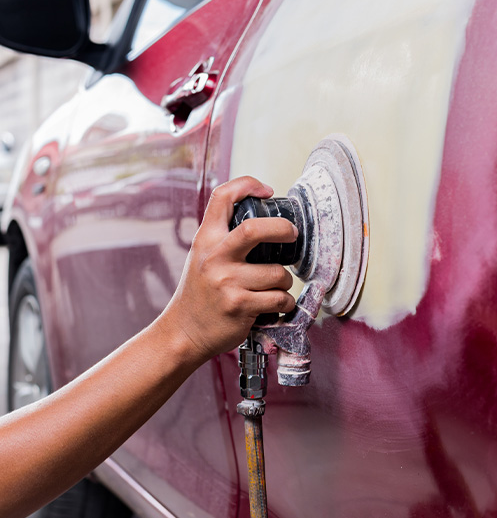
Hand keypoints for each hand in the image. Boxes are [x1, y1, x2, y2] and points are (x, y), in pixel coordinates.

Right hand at [163, 176, 296, 362]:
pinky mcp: (240, 306)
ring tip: (275, 287)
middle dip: (282, 228)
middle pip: (254, 229)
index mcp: (206, 239)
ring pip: (277, 273)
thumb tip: (264, 217)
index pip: (223, 198)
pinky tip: (275, 305)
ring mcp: (227, 282)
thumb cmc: (201, 292)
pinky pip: (279, 299)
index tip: (268, 191)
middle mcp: (214, 257)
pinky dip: (285, 302)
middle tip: (292, 234)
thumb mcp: (203, 256)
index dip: (248, 185)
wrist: (183, 332)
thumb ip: (225, 237)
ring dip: (285, 282)